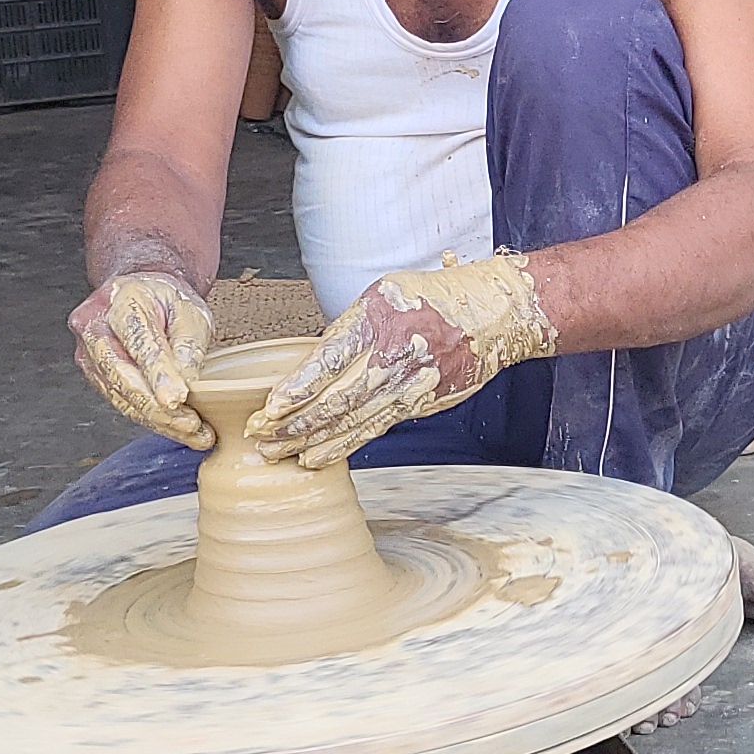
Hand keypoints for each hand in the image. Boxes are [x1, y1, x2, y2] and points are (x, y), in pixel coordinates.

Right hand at [71, 269, 214, 448]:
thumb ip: (188, 344)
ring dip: (158, 420)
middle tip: (192, 424)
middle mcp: (95, 326)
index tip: (178, 399)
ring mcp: (89, 353)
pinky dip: (150, 419)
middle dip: (158, 407)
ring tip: (194, 433)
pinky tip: (177, 428)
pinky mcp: (94, 375)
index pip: (140, 342)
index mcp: (122, 299)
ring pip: (121, 396)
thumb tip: (187, 382)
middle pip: (123, 376)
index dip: (159, 375)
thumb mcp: (189, 310)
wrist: (141, 293)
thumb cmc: (165, 300)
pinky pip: (122, 403)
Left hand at [250, 252, 557, 471]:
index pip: (328, 360)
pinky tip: (318, 457)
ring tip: (279, 454)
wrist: (492, 313)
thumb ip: (349, 329)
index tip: (268, 408)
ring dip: (312, 440)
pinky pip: (374, 428)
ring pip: (351, 419)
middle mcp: (391, 354)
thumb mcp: (384, 295)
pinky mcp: (419, 403)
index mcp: (376, 319)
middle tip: (260, 439)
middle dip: (293, 422)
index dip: (297, 388)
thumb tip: (312, 364)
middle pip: (334, 397)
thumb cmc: (432, 298)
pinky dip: (344, 445)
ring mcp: (407, 383)